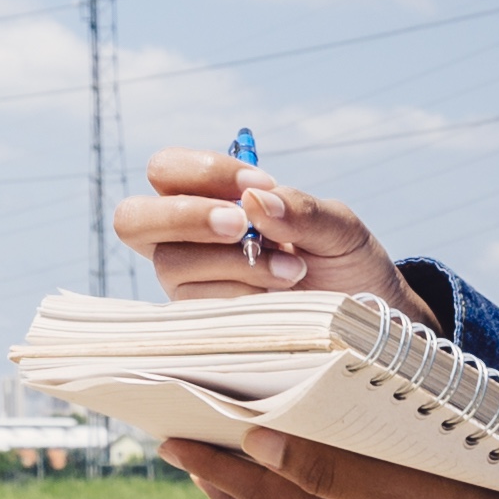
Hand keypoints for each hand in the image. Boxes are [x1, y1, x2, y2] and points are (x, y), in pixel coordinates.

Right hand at [111, 147, 437, 323]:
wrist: (366, 323)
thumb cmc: (344, 264)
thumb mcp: (339, 227)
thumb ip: (301, 208)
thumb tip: (255, 200)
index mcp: (210, 201)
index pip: (166, 170)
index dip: (203, 171)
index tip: (257, 185)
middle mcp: (185, 242)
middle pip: (132, 218)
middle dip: (186, 216)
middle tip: (241, 226)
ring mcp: (188, 287)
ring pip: (173, 265)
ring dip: (236, 263)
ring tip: (294, 269)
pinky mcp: (198, 328)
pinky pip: (196, 309)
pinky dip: (242, 298)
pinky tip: (279, 300)